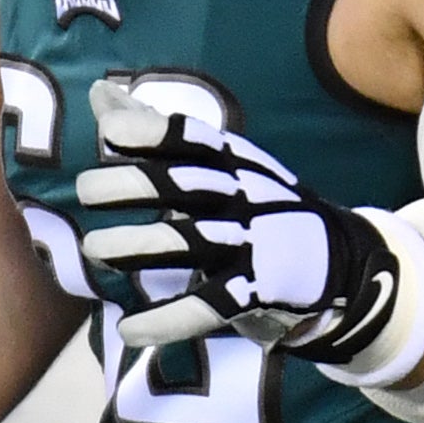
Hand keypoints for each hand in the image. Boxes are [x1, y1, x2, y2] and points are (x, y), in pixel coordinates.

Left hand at [75, 78, 398, 358]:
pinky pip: (209, 306)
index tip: (111, 133)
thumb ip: (155, 131)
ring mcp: (251, 243)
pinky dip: (168, 320)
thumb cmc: (259, 202)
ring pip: (189, 243)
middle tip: (84, 192)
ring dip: (137, 246)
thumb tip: (100, 93)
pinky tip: (130, 329)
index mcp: (231, 161)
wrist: (340, 260)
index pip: (192, 140)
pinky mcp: (257, 291)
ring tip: (92, 250)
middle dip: (131, 186)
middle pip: (183, 186)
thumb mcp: (218, 160)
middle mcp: (242, 196)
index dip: (152, 133)